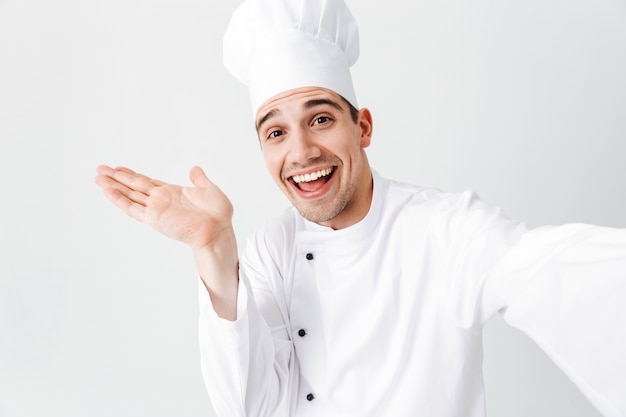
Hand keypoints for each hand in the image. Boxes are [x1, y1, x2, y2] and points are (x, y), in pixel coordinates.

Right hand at [94, 165, 233, 251]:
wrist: (217, 230)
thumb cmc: (217, 215)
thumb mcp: (209, 190)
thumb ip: (199, 179)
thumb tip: (194, 169)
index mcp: (172, 193)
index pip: (147, 182)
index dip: (133, 175)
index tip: (119, 168)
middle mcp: (161, 201)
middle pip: (133, 186)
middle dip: (117, 177)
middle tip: (100, 169)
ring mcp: (155, 209)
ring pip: (129, 195)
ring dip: (113, 186)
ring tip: (97, 177)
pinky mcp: (153, 217)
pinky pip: (131, 207)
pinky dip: (118, 199)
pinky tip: (106, 190)